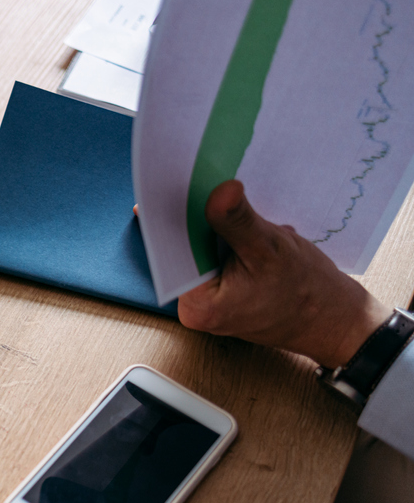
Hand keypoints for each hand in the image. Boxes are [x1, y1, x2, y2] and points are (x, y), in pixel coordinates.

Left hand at [178, 180, 390, 366]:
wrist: (331, 319)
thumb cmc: (305, 293)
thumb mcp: (270, 249)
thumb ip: (239, 222)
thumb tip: (218, 192)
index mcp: (196, 305)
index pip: (170, 253)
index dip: (174, 216)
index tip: (179, 184)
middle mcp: (193, 306)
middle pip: (182, 250)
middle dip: (201, 220)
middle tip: (216, 189)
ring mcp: (206, 300)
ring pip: (200, 250)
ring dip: (219, 228)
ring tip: (244, 217)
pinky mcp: (220, 291)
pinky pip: (214, 256)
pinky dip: (229, 238)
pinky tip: (251, 232)